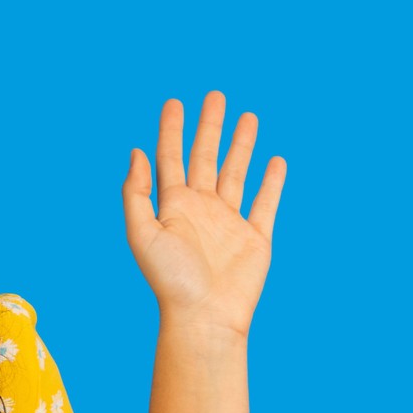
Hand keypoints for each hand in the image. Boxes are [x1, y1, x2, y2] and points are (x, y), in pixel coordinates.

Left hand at [121, 91, 285, 337]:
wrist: (205, 316)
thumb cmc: (170, 280)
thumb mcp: (142, 233)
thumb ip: (137, 192)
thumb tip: (136, 151)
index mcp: (173, 206)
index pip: (171, 158)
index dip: (171, 130)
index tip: (174, 102)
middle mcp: (201, 209)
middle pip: (206, 157)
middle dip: (210, 127)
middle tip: (215, 95)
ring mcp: (229, 222)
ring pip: (237, 173)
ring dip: (242, 145)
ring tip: (249, 116)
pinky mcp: (256, 237)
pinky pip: (266, 203)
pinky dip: (272, 182)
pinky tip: (276, 161)